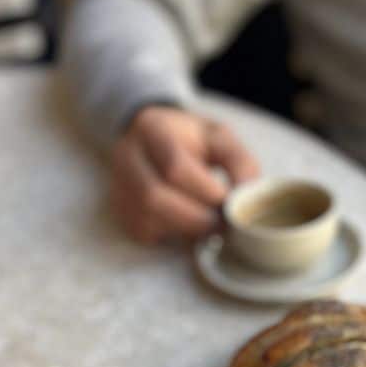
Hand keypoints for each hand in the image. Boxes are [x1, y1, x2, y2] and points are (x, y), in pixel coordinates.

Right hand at [111, 106, 258, 244]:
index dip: (206, 191)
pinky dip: (172, 236)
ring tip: (208, 225)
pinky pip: (146, 234)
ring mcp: (119, 187)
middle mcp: (127, 159)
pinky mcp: (122, 212)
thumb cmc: (189, 140)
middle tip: (222, 223)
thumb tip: (246, 196)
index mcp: (152, 130)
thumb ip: (238, 161)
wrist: (148, 139)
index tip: (229, 201)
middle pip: (155, 199)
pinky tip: (188, 227)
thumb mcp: (218, 137)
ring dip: (185, 230)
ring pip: (148, 221)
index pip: (175, 167)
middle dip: (196, 218)